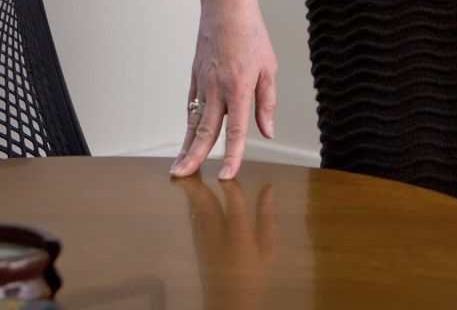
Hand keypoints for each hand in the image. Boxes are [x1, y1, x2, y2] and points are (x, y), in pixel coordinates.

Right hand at [171, 0, 277, 180]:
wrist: (226, 6)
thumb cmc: (251, 34)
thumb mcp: (269, 67)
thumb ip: (267, 103)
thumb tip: (267, 131)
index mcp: (239, 87)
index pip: (235, 130)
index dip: (232, 155)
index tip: (227, 175)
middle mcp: (217, 88)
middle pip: (204, 130)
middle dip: (193, 157)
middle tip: (182, 177)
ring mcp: (202, 82)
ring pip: (192, 121)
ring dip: (185, 145)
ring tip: (179, 166)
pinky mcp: (195, 76)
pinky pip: (191, 105)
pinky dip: (188, 124)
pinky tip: (186, 137)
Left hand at [176, 173, 277, 309]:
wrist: (228, 304)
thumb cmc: (254, 277)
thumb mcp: (268, 250)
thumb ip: (267, 218)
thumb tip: (268, 188)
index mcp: (240, 237)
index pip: (234, 203)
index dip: (231, 184)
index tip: (229, 167)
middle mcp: (218, 236)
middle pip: (205, 204)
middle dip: (196, 183)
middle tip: (189, 162)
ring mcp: (204, 240)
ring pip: (195, 209)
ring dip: (191, 189)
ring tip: (188, 168)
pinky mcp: (197, 244)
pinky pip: (193, 217)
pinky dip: (192, 202)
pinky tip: (193, 191)